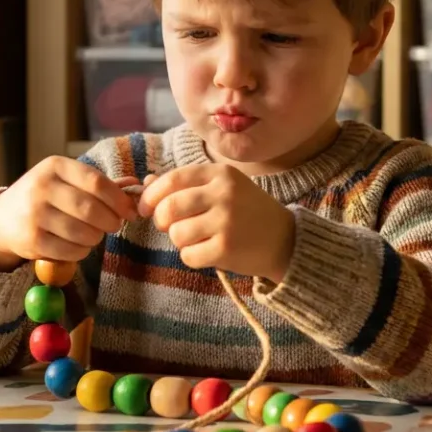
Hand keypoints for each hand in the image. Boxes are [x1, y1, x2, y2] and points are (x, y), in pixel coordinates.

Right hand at [0, 155, 139, 270]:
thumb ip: (101, 184)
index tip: (130, 211)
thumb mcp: (67, 181)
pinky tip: (78, 245)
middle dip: (110, 221)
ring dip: (96, 237)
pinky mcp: (31, 240)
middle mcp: (42, 187)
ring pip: (83, 232)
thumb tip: (137, 185)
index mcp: (54, 166)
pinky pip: (71, 251)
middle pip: (92, 209)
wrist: (2, 219)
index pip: (97, 182)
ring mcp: (35, 215)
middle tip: (113, 225)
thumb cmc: (45, 197)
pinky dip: (82, 251)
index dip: (119, 199)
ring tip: (93, 234)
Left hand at [137, 165, 294, 281]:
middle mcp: (224, 194)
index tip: (145, 208)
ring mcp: (226, 222)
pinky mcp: (226, 249)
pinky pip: (188, 256)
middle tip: (172, 227)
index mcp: (221, 174)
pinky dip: (192, 257)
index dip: (151, 195)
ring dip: (180, 241)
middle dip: (162, 221)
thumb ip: (188, 184)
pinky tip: (208, 252)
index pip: (172, 179)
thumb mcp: (224, 188)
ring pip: (176, 234)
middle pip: (169, 208)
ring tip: (197, 239)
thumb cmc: (249, 212)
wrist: (286, 240)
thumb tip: (146, 183)